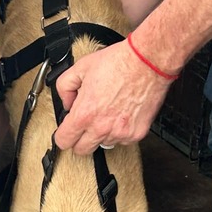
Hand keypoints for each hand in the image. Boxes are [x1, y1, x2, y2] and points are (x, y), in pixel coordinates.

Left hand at [53, 40, 172, 153]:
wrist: (148, 61)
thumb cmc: (119, 62)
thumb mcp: (81, 67)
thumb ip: (65, 87)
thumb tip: (67, 102)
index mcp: (85, 113)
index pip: (64, 141)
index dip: (63, 136)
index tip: (66, 133)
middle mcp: (101, 127)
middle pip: (82, 150)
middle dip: (79, 140)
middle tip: (84, 126)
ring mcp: (120, 133)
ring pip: (103, 144)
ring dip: (102, 133)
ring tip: (108, 112)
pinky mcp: (136, 134)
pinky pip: (122, 140)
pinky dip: (120, 130)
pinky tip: (122, 113)